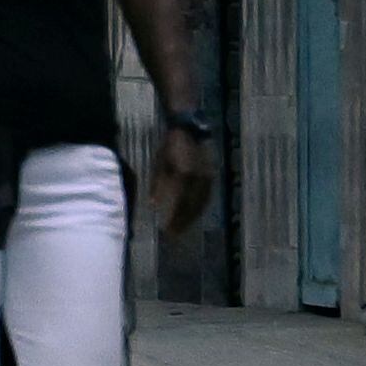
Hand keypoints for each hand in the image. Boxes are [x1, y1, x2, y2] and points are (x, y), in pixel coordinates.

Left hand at [150, 122, 213, 237]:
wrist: (189, 130)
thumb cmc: (169, 147)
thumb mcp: (159, 164)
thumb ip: (157, 185)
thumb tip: (153, 205)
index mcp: (185, 176)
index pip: (180, 203)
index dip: (175, 219)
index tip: (168, 231)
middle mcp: (199, 179)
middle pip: (192, 206)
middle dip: (184, 222)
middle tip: (174, 234)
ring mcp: (208, 178)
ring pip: (201, 204)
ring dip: (192, 217)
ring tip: (183, 227)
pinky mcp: (212, 177)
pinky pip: (206, 197)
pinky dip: (199, 208)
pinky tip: (193, 215)